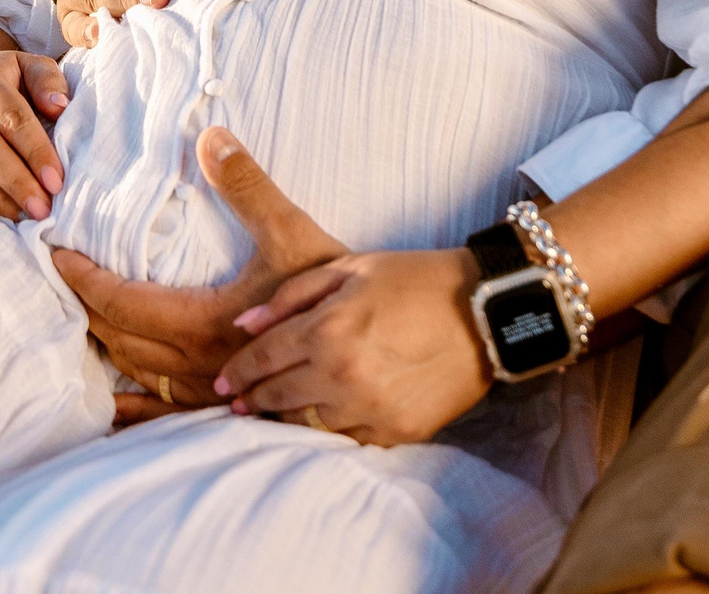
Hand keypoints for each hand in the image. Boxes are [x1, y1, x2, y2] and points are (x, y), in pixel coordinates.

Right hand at [0, 49, 69, 221]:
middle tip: (44, 207)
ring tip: (28, 215)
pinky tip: (7, 214)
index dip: (35, 151)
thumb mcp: (31, 69)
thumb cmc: (10, 85)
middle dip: (17, 182)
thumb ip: (48, 82)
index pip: (12, 118)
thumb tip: (59, 108)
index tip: (56, 180)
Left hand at [52, 127, 345, 421]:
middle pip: (119, 339)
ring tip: (83, 318)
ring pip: (137, 375)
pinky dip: (134, 406)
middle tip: (61, 280)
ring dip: (105, 346)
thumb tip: (210, 137)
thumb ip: (248, 188)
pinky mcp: (234, 413)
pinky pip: (167, 415)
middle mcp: (201, 366)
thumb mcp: (294, 235)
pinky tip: (116, 405)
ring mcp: (214, 396)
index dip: (82, 278)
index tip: (56, 254)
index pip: (121, 301)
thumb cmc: (343, 293)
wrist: (391, 350)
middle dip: (85, 308)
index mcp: (206, 323)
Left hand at [214, 248, 487, 445]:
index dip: (236, 372)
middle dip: (250, 400)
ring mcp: (369, 408)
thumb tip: (246, 325)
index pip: (261, 358)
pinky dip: (329, 430)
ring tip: (271, 415)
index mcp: (326, 330)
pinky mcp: (396, 431)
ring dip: (284, 419)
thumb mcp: (349, 269)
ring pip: (306, 425)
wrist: (487, 311)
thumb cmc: (416, 279)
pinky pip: (346, 439)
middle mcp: (341, 374)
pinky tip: (320, 421)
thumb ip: (291, 296)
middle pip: (276, 397)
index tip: (222, 383)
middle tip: (234, 405)